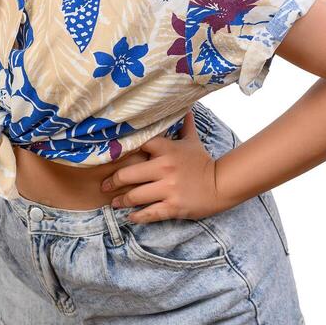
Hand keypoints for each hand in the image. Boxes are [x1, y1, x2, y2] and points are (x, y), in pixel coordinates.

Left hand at [99, 109, 222, 222]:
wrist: (221, 185)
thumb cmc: (202, 162)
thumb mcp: (192, 141)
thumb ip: (184, 125)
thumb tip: (185, 107)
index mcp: (167, 150)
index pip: (137, 145)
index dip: (121, 151)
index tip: (107, 157)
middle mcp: (165, 168)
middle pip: (128, 174)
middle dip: (113, 181)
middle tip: (104, 185)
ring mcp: (168, 189)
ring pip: (135, 196)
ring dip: (121, 201)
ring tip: (113, 203)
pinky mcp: (173, 207)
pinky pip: (149, 213)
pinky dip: (137, 216)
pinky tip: (130, 217)